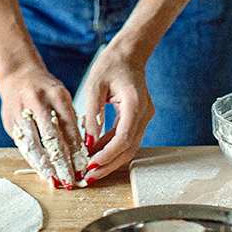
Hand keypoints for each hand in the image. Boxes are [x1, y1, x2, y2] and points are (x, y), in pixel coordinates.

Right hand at [0, 66, 88, 187]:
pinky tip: (42, 171)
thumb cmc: (45, 88)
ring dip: (46, 166)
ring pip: (34, 145)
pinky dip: (33, 160)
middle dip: (62, 163)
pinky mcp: (10, 121)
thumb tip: (81, 152)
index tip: (84, 167)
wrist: (18, 74)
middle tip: (71, 180)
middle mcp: (37, 102)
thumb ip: (69, 120)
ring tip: (56, 181)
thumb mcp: (62, 97)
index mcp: (56, 95)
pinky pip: (23, 145)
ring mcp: (20, 112)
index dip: (77, 150)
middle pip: (52, 138)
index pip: (69, 128)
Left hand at [76, 44, 153, 182]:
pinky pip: (127, 139)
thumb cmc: (111, 65)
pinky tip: (96, 153)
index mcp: (134, 103)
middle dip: (108, 164)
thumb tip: (87, 142)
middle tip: (88, 177)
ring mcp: (145, 117)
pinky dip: (112, 148)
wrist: (129, 54)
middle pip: (129, 148)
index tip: (90, 165)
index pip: (123, 138)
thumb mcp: (95, 87)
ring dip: (110, 160)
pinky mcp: (140, 118)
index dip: (107, 155)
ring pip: (130, 147)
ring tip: (90, 169)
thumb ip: (92, 115)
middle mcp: (144, 113)